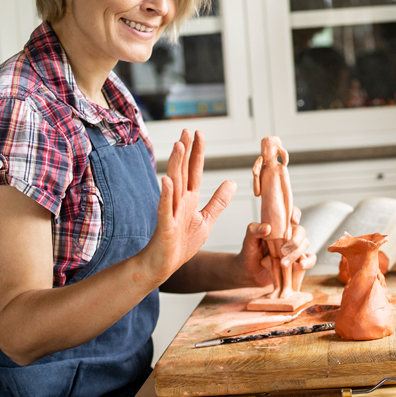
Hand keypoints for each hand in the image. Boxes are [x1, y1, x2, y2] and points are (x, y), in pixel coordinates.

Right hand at [142, 130, 235, 283]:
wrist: (163, 265)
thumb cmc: (182, 243)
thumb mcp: (206, 220)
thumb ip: (218, 201)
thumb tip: (232, 181)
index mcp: (190, 199)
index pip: (194, 171)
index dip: (197, 153)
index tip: (198, 133)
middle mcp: (179, 202)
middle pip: (183, 172)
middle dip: (185, 151)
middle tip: (187, 131)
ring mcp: (171, 213)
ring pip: (175, 185)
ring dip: (177, 166)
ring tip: (179, 146)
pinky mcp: (166, 227)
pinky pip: (166, 209)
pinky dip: (167, 195)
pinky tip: (167, 181)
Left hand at [232, 216, 315, 287]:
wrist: (250, 274)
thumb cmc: (250, 253)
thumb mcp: (248, 241)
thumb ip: (254, 231)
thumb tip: (268, 228)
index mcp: (278, 226)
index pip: (290, 213)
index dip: (295, 213)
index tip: (293, 221)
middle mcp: (288, 235)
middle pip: (301, 231)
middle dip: (295, 241)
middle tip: (282, 251)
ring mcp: (294, 248)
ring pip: (305, 244)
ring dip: (297, 254)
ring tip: (283, 264)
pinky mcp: (298, 262)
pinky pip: (310, 259)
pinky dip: (309, 261)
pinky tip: (301, 265)